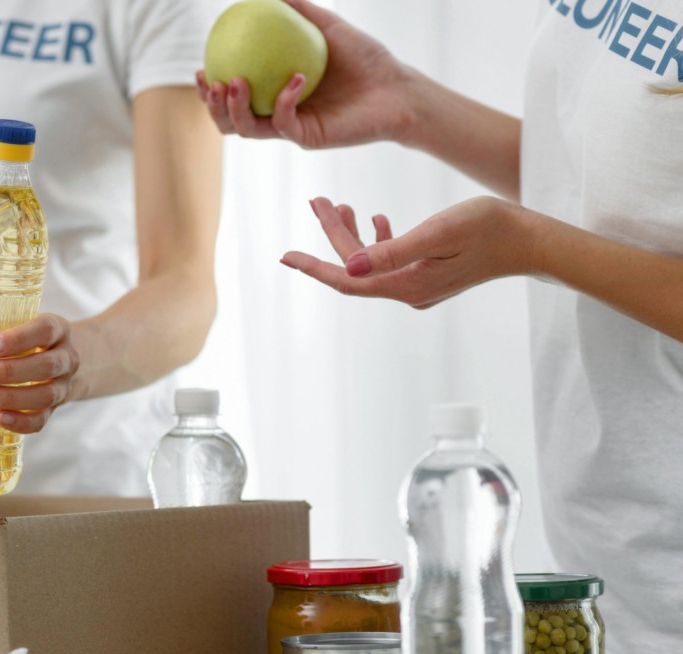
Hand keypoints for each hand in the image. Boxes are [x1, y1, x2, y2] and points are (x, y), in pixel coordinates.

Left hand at [0, 313, 78, 433]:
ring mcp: (64, 385)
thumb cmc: (21, 340)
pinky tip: (0, 420)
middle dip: (9, 372)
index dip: (19, 338)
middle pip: (46, 365)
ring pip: (46, 395)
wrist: (60, 358)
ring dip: (12, 397)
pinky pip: (43, 420)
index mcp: (55, 327)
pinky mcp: (56, 409)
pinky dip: (22, 422)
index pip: (45, 329)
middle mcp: (65, 356)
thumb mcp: (3, 330)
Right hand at [195, 0, 416, 148]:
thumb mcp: (329, 26)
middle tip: (209, 82)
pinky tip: (295, 78)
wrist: (396, 88)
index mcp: (275, 93)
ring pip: (248, 129)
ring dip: (234, 108)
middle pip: (230, 121)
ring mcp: (292, 129)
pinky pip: (285, 122)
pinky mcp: (309, 138)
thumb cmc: (366, 58)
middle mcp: (279, 114)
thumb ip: (299, 10)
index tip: (201, 68)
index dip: (209, 89)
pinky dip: (285, 99)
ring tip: (233, 82)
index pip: (233, 97)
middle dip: (212, 107)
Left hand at [281, 195, 532, 307]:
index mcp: (405, 284)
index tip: (283, 256)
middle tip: (317, 199)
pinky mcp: (430, 274)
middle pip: (355, 266)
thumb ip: (391, 249)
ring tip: (341, 204)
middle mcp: (407, 291)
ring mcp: (419, 285)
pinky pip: (391, 260)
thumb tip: (349, 264)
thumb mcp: (438, 232)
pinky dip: (379, 239)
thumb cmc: (490, 228)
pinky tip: (377, 217)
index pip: (346, 279)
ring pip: (371, 261)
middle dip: (332, 234)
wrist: (532, 241)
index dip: (313, 267)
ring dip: (354, 233)